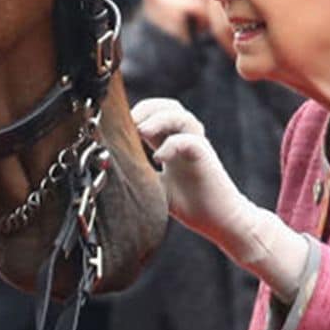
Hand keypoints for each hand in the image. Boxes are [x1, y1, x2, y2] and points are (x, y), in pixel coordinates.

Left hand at [131, 98, 255, 247]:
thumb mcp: (155, 186)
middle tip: (129, 123)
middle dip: (147, 108)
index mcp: (171, 144)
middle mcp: (184, 140)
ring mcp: (197, 147)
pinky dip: (171, 145)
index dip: (137, 113)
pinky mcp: (206, 158)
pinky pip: (190, 141)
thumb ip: (138, 173)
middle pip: (170, 106)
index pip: (155, 114)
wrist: (221, 222)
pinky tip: (158, 159)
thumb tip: (108, 168)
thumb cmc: (190, 205)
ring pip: (182, 116)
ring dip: (159, 119)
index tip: (119, 126)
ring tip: (141, 132)